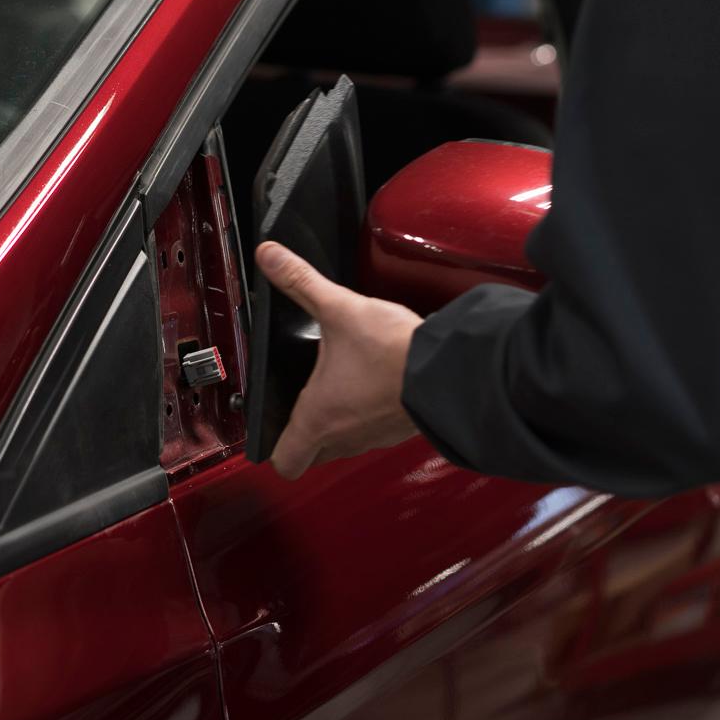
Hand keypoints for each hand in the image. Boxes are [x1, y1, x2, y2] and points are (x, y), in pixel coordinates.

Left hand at [254, 241, 423, 480]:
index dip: (271, 446)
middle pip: (313, 454)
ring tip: (341, 382)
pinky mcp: (400, 428)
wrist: (448, 369)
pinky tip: (374, 381)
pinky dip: (369, 412)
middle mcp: (345, 437)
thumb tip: (271, 257)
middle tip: (305, 398)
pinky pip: (375, 430)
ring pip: (346, 442)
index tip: (272, 425)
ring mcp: (375, 437)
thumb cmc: (393, 353)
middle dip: (305, 431)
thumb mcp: (339, 309)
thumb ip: (300, 282)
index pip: (284, 461)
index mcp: (318, 418)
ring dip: (340, 419)